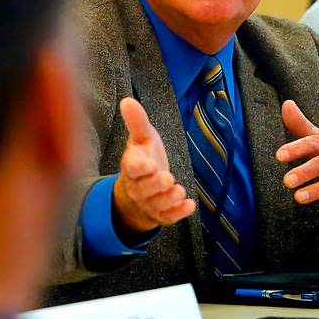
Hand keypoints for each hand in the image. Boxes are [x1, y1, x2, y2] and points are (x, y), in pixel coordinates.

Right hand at [111, 97, 195, 234]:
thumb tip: (127, 100)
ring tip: (180, 190)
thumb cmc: (143, 159)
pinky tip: (190, 205)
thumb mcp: (142, 139)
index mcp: (131, 167)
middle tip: (168, 177)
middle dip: (156, 185)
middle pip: (143, 189)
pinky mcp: (160, 214)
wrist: (139, 189)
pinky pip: (167, 217)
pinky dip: (178, 213)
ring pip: (155, 205)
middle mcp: (137, 187)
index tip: (150, 164)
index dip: (140, 167)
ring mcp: (148, 203)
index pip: (132, 168)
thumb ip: (137, 122)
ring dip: (168, 199)